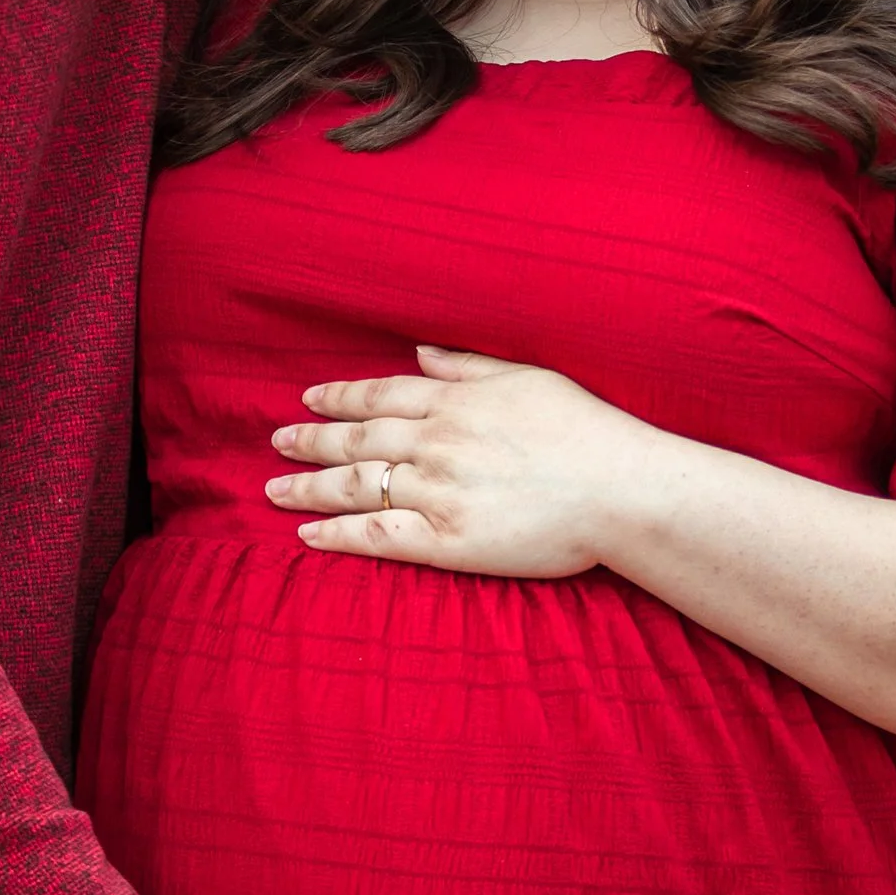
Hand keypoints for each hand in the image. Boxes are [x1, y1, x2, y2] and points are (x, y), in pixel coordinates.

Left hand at [268, 343, 636, 577]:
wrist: (621, 490)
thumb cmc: (588, 430)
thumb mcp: (527, 378)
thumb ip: (468, 365)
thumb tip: (421, 352)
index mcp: (455, 402)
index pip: (380, 396)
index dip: (339, 397)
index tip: (309, 398)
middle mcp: (436, 444)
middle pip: (357, 440)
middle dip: (311, 441)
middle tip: (276, 443)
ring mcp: (437, 493)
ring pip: (356, 487)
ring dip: (309, 487)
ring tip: (273, 489)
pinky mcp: (447, 541)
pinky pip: (378, 536)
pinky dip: (338, 535)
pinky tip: (308, 534)